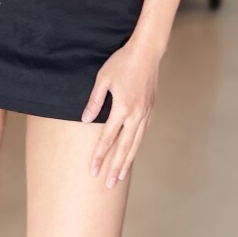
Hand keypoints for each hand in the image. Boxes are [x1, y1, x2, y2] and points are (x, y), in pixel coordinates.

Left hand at [82, 40, 159, 187]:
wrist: (147, 52)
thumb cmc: (122, 62)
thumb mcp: (103, 78)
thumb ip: (95, 100)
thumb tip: (86, 120)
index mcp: (122, 108)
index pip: (108, 138)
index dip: (99, 155)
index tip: (92, 170)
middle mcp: (136, 115)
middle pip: (124, 147)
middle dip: (114, 167)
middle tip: (106, 184)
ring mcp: (145, 113)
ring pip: (136, 143)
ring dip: (127, 161)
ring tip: (119, 176)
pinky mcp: (151, 109)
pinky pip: (143, 133)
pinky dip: (136, 145)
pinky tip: (132, 152)